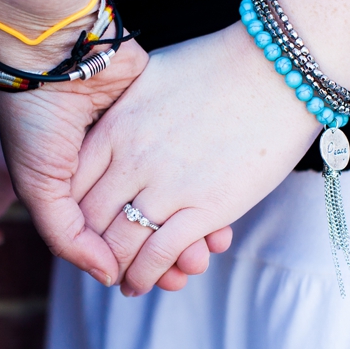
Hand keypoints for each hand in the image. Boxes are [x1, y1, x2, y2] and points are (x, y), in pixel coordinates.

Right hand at [0, 36, 231, 289]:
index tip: (165, 279)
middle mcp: (112, 174)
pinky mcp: (163, 123)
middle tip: (194, 268)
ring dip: (195, 227)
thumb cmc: (36, 117)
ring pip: (175, 200)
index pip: (117, 240)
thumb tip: (109, 276)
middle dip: (173, 251)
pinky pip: (192, 166)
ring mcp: (141, 148)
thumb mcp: (38, 184)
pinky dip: (206, 189)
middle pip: (151, 225)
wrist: (57, 47)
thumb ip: (68, 236)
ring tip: (213, 246)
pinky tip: (221, 210)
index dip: (141, 264)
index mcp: (80, 191)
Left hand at [72, 22, 321, 295]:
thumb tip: (122, 111)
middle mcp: (132, 158)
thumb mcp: (156, 75)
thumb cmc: (224, 65)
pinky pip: (159, 253)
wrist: (278, 69)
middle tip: (98, 262)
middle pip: (91, 218)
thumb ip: (131, 103)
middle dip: (91, 247)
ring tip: (121, 282)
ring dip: (117, 269)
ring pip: (121, 243)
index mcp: (116, 125)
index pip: (72, 182)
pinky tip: (143, 283)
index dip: (71, 211)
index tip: (80, 224)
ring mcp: (167, 184)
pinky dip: (146, 274)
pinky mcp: (205, 206)